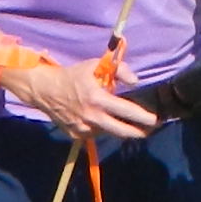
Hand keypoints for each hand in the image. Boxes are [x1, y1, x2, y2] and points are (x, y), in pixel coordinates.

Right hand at [8, 54, 156, 141]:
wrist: (44, 90)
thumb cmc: (72, 76)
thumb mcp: (94, 66)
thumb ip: (119, 71)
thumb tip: (135, 81)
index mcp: (97, 99)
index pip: (127, 111)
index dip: (144, 117)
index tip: (156, 120)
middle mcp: (92, 117)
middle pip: (122, 131)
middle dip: (139, 132)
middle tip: (149, 130)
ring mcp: (83, 129)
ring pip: (108, 132)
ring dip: (116, 126)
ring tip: (120, 119)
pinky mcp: (76, 135)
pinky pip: (94, 133)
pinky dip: (100, 127)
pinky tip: (96, 117)